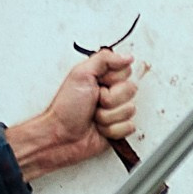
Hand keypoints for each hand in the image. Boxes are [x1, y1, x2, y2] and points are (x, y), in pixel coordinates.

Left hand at [5, 51, 137, 178]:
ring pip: (130, 110)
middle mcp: (111, 93)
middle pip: (131, 90)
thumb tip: (126, 57)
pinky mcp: (119, 129)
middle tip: (95, 102)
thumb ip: (104, 59)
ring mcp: (115, 112)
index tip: (99, 84)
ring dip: (108, 116)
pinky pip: (129, 127)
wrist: (61, 136)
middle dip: (110, 99)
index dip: (113, 80)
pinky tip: (100, 129)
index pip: (126, 71)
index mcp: (103, 78)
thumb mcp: (80, 74)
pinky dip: (112, 130)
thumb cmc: (66, 108)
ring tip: (94, 117)